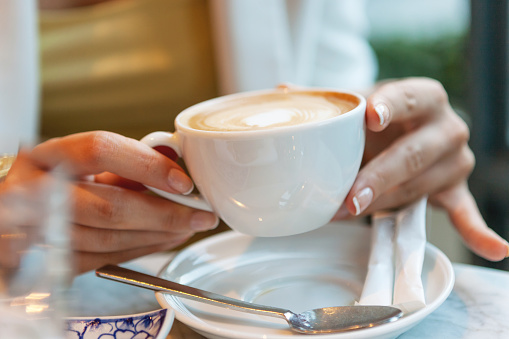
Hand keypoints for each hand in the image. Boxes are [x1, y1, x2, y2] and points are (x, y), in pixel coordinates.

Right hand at [0, 131, 218, 273]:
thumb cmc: (55, 183)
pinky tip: (163, 240)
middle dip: (165, 214)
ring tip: (188, 228)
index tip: (184, 182)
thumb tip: (174, 157)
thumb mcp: (83, 163)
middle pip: (109, 205)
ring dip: (158, 236)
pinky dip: (140, 250)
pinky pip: (102, 260)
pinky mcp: (46, 262)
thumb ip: (125, 160)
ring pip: (108, 239)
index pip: (101, 150)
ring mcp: (37, 231)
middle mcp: (36, 191)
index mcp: (50, 156)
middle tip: (201, 215)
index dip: (147, 166)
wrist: (12, 213)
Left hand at [334, 77, 508, 260]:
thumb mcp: (358, 102)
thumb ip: (327, 100)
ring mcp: (454, 162)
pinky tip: (495, 248)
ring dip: (383, 205)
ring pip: (421, 188)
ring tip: (344, 214)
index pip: (409, 96)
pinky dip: (477, 232)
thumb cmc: (378, 118)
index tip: (370, 116)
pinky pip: (466, 212)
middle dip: (378, 177)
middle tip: (349, 197)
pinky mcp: (455, 189)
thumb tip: (283, 91)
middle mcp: (446, 127)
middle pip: (414, 153)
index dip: (391, 105)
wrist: (405, 134)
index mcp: (423, 96)